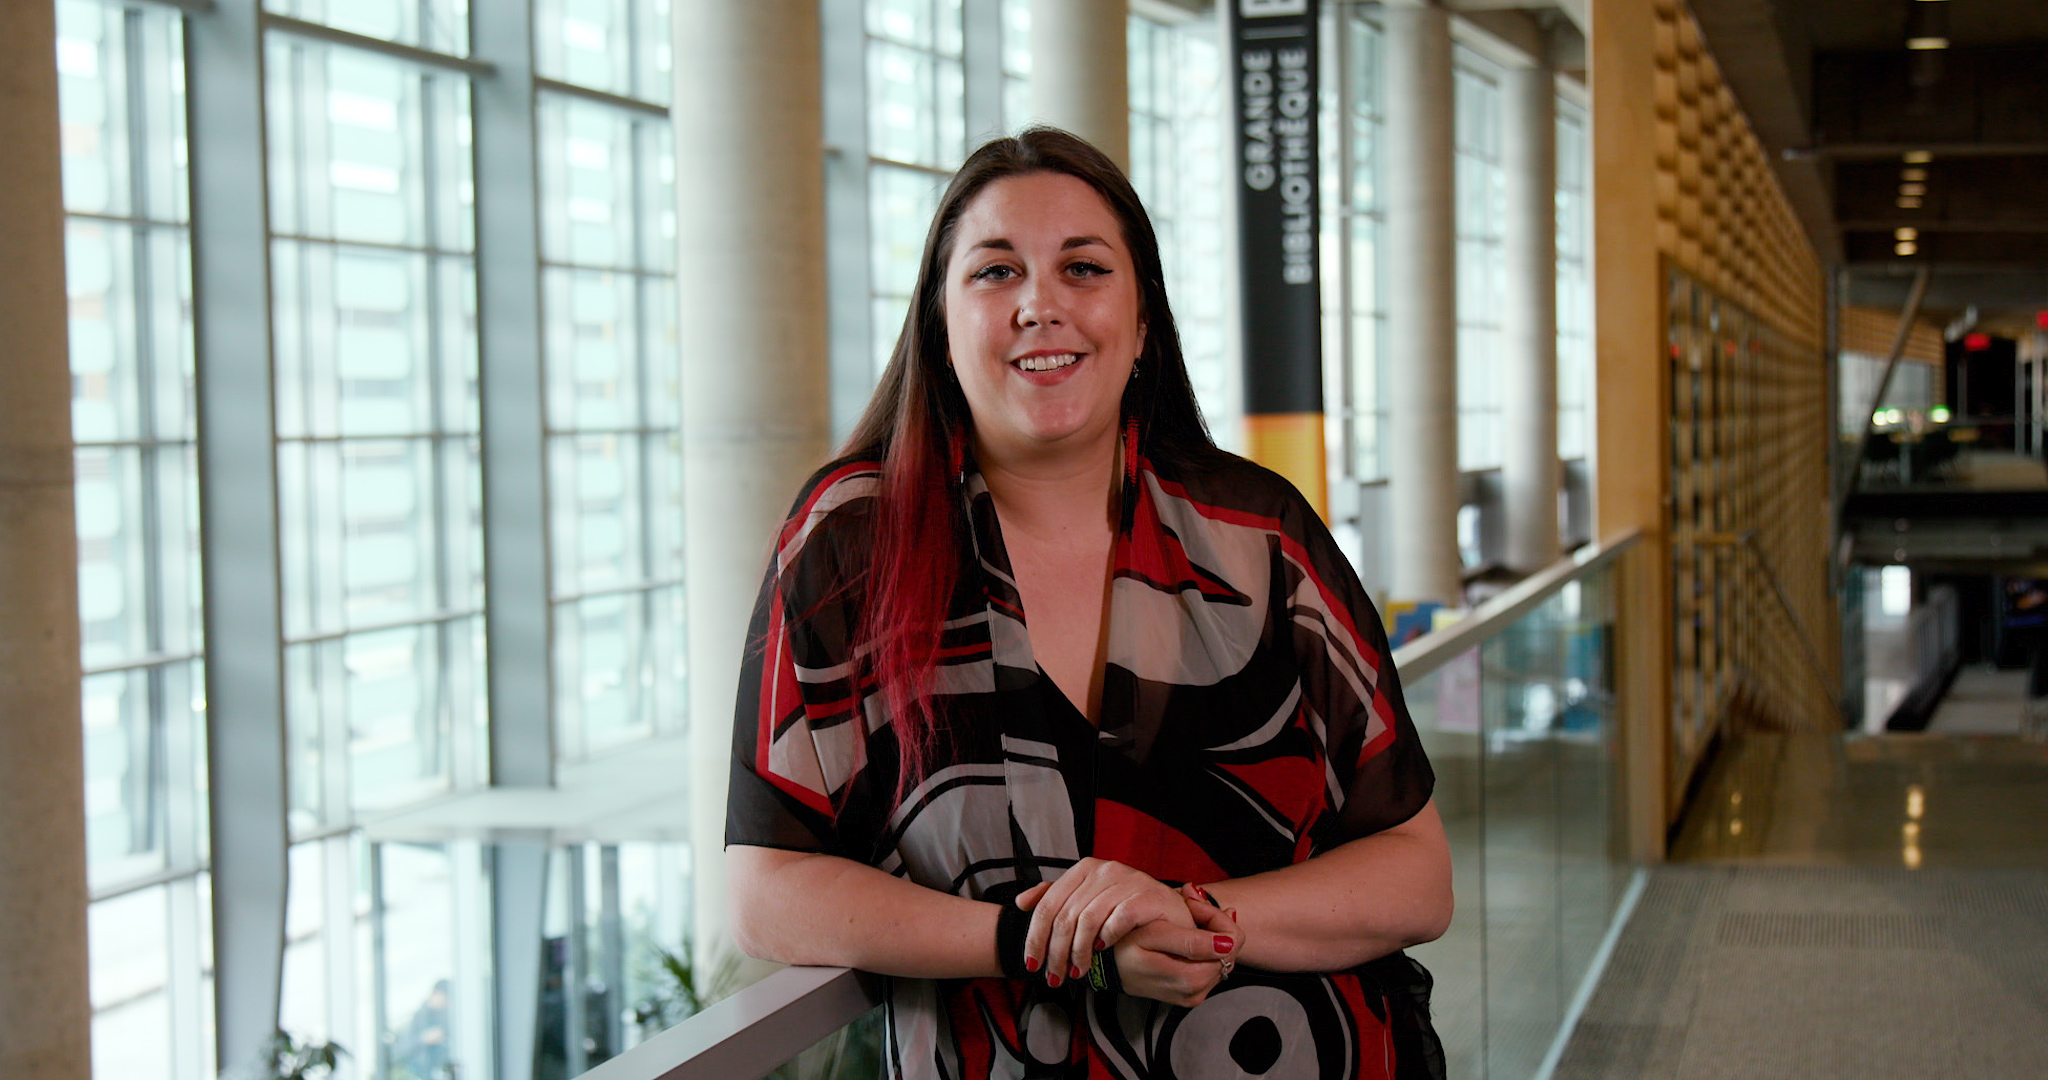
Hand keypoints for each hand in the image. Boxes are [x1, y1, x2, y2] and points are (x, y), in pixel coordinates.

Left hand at [1014, 858, 1191, 986]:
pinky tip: (1102, 950)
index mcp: (1084, 869)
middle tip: (1054, 976)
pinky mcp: (1147, 895)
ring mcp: (1127, 880)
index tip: (1032, 963)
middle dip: (1055, 952)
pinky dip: (1107, 937)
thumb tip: (1022, 902)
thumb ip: (1057, 898)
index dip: (1035, 937)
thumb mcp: (1089, 899)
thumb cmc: (1128, 908)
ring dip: (1078, 952)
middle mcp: (1104, 870)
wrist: (1171, 912)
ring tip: (1077, 971)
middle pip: (1065, 916)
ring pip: (1087, 920)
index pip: (1047, 905)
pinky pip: (1118, 919)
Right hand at [1112, 900, 1241, 1007]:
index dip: (1216, 916)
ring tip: (1183, 922)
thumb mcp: (1154, 934)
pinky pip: (1211, 967)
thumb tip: (1230, 943)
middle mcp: (1194, 992)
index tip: (1193, 903)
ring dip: (1210, 936)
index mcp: (1190, 978)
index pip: (1230, 943)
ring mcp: (1192, 996)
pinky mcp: (1189, 996)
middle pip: (1229, 952)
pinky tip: (1185, 938)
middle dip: (1215, 924)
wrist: (1105, 963)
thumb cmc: (1125, 944)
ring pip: (1222, 959)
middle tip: (1189, 907)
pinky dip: (1204, 949)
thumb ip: (1192, 938)